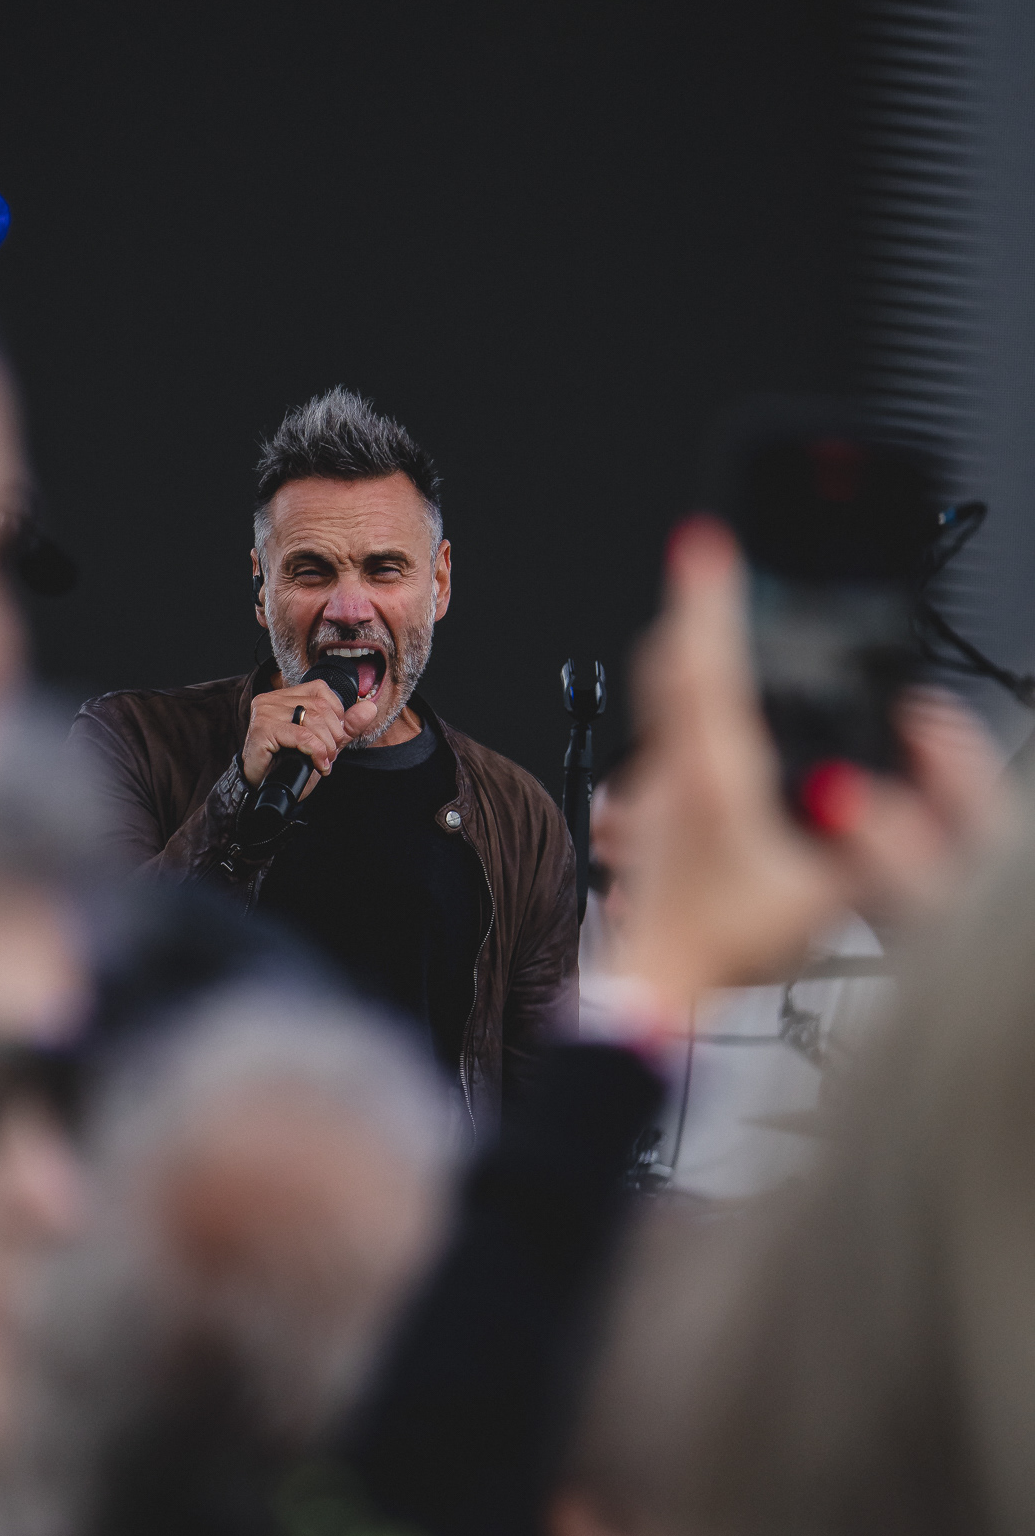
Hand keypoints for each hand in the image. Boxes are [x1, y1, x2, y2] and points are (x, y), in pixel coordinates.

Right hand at [240, 679, 379, 790]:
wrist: (263, 789)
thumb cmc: (288, 765)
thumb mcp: (324, 743)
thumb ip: (346, 726)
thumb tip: (370, 708)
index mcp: (284, 696)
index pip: (321, 690)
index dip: (336, 715)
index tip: (333, 739)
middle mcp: (272, 699)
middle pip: (320, 706)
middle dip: (333, 735)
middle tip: (330, 755)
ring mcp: (265, 712)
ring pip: (314, 720)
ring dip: (326, 746)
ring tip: (323, 761)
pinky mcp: (263, 729)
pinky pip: (302, 736)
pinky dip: (316, 752)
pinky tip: (318, 764)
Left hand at [610, 519, 1008, 1022]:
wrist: (655, 992)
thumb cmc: (724, 951)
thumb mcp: (820, 898)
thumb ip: (868, 848)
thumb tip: (885, 791)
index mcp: (712, 776)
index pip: (702, 665)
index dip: (706, 598)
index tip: (702, 543)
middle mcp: (671, 772)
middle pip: (668, 666)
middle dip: (692, 611)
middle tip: (707, 566)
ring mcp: (653, 791)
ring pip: (660, 699)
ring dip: (688, 655)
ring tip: (716, 624)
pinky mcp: (650, 815)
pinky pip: (664, 736)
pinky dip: (689, 702)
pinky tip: (716, 720)